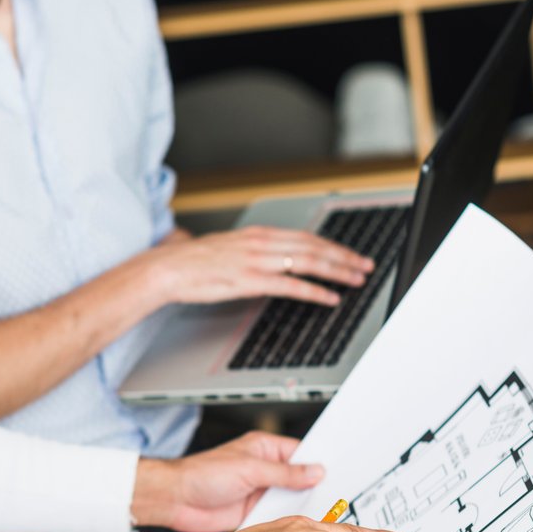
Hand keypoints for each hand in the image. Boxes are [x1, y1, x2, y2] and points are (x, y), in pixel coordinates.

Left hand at [133, 432, 324, 531]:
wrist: (174, 500)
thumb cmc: (201, 473)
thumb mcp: (249, 469)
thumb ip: (284, 473)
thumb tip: (314, 471)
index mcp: (265, 449)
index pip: (302, 454)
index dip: (321, 463)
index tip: (342, 473)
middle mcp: (265, 470)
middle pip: (300, 480)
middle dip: (316, 489)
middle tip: (340, 499)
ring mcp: (260, 492)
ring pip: (291, 500)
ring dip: (303, 508)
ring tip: (326, 515)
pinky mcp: (254, 513)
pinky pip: (278, 517)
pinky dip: (289, 523)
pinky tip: (303, 530)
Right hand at [151, 225, 373, 307]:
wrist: (168, 268)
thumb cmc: (190, 262)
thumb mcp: (225, 247)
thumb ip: (246, 250)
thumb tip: (256, 254)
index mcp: (258, 234)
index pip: (305, 236)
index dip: (332, 244)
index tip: (349, 253)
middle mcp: (262, 243)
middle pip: (314, 246)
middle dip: (344, 256)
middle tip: (364, 265)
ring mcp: (258, 261)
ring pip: (309, 262)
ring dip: (337, 271)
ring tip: (355, 280)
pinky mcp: (251, 281)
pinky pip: (292, 286)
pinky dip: (315, 291)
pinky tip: (329, 297)